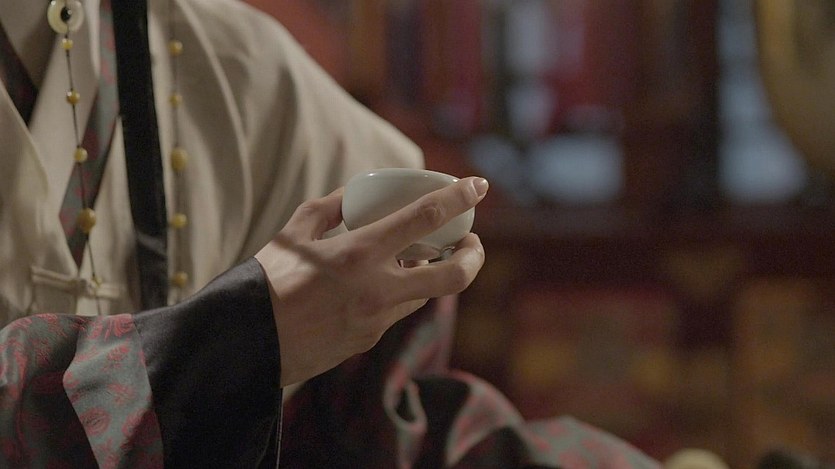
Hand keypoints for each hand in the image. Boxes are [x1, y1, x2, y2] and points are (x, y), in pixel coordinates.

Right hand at [255, 177, 487, 386]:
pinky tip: (379, 285)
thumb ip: (331, 207)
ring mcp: (377, 320)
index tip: (478, 185)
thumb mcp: (295, 231)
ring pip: (425, 294)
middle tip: (472, 242)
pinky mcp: (368, 341)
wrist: (248, 343)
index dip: (459, 198)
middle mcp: (376, 289)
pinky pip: (395, 312)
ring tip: (423, 258)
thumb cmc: (267, 280)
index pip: (426, 218)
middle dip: (474, 256)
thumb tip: (358, 192)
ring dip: (432, 274)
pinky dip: (397, 294)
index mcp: (359, 253)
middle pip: (453, 275)